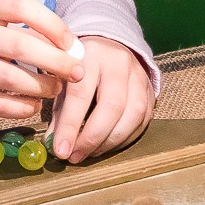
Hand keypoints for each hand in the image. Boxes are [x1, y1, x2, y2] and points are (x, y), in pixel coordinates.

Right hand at [0, 0, 84, 122]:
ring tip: (55, 90)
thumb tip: (72, 49)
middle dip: (56, 62)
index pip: (23, 6)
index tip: (71, 43)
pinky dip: (20, 107)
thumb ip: (26, 31)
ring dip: (40, 87)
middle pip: (19, 46)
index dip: (53, 24)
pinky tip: (32, 106)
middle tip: (76, 73)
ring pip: (9, 78)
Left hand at [48, 35, 153, 162]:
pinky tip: (107, 146)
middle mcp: (118, 63)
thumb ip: (59, 110)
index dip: (70, 125)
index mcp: (90, 54)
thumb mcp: (63, 79)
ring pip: (132, 115)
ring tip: (90, 153)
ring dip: (109, 142)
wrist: (108, 48)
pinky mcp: (150, 91)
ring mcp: (139, 76)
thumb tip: (54, 143)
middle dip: (92, 138)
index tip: (61, 150)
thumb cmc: (79, 68)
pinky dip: (124, 140)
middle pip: (112, 105)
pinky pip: (142, 121)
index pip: (81, 93)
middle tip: (76, 156)